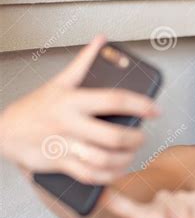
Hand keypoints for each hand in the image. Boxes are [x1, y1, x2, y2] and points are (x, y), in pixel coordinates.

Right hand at [0, 35, 159, 183]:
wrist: (6, 130)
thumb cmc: (38, 107)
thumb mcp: (60, 82)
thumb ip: (84, 62)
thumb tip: (102, 41)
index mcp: (73, 100)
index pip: (114, 100)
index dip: (140, 104)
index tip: (156, 110)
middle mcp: (70, 123)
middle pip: (114, 136)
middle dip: (135, 139)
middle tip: (141, 137)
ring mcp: (66, 146)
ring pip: (104, 159)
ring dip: (125, 160)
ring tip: (131, 154)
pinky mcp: (62, 164)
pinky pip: (91, 175)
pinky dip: (109, 176)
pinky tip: (118, 170)